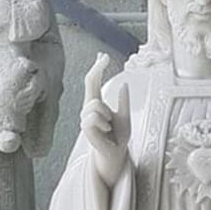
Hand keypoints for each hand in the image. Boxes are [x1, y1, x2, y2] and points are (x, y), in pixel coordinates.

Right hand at [80, 52, 130, 187]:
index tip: (103, 55)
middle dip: (105, 96)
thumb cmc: (118, 137)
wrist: (117, 154)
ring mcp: (85, 119)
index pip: (93, 81)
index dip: (97, 67)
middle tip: (112, 117)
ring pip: (95, 104)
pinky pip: (93, 118)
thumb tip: (123, 84)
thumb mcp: (125, 116)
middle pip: (91, 86)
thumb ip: (123, 101)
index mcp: (97, 104)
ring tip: (109, 127)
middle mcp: (88, 109)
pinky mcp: (85, 129)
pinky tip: (105, 131)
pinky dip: (103, 123)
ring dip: (107, 115)